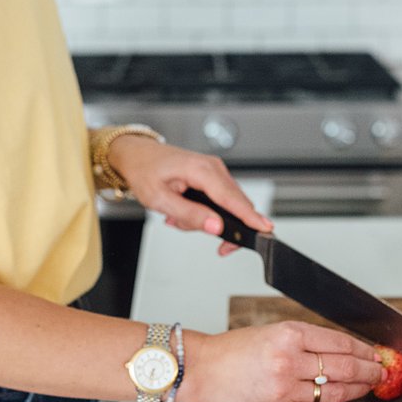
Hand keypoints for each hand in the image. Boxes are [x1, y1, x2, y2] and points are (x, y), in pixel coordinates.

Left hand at [107, 136, 271, 254]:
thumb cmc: (144, 172)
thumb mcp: (160, 200)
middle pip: (236, 205)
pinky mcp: (213, 177)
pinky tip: (184, 212)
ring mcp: (215, 171)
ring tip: (179, 218)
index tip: (265, 229)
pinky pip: (221, 201)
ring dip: (208, 220)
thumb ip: (189, 215)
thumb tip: (215, 227)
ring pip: (228, 206)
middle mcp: (213, 168)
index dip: (249, 217)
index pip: (231, 199)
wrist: (137, 155)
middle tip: (215, 246)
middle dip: (222, 227)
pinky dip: (206, 212)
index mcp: (201, 170)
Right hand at [179, 321, 383, 401]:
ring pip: (335, 391)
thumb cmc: (236, 349)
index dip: (363, 349)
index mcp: (288, 335)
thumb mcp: (274, 331)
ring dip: (358, 388)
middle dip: (369, 370)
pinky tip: (343, 395)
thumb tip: (346, 350)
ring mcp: (285, 389)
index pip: (340, 343)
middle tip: (381, 370)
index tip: (375, 352)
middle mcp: (288, 361)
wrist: (205, 370)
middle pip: (344, 367)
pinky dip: (333, 400)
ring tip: (370, 385)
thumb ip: (308, 341)